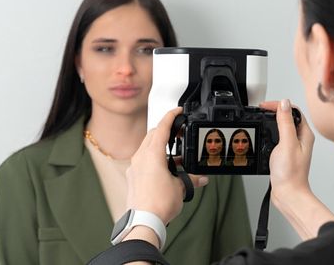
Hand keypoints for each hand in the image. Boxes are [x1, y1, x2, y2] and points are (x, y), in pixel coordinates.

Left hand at [125, 107, 207, 224]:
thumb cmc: (157, 204)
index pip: (161, 127)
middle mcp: (140, 157)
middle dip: (166, 131)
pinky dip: (155, 159)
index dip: (171, 116)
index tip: (177, 111)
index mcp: (152, 154)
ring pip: (147, 148)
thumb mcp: (180, 188)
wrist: (143, 222)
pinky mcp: (133, 177)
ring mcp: (135, 167)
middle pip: (152, 135)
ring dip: (162, 147)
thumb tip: (200, 178)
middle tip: (178, 132)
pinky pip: (144, 160)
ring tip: (177, 157)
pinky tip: (166, 170)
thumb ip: (191, 179)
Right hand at [260, 100, 314, 200]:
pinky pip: (277, 137)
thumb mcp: (287, 144)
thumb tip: (284, 103)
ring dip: (271, 120)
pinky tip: (264, 135)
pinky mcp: (284, 153)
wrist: (288, 194)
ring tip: (261, 118)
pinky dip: (269, 132)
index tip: (264, 106)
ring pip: (282, 126)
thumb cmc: (291, 173)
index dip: (278, 105)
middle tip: (261, 110)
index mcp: (304, 134)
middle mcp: (300, 139)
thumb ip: (285, 123)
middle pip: (288, 116)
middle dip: (274, 110)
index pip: (293, 110)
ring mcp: (292, 146)